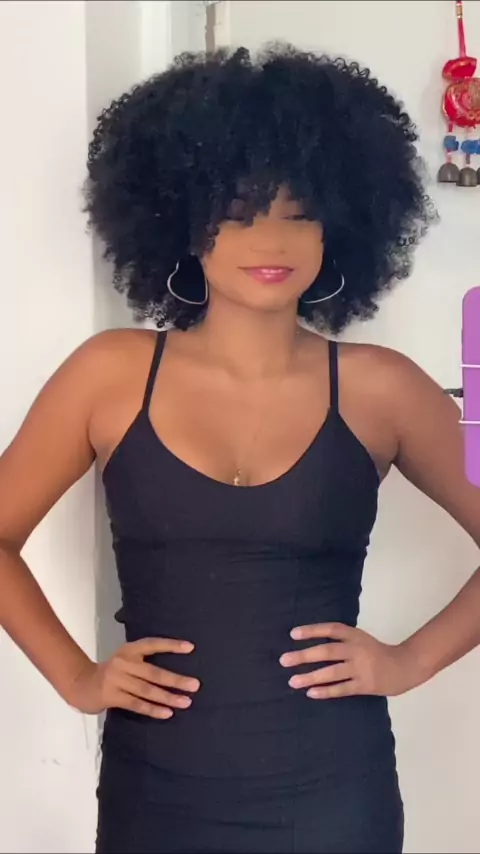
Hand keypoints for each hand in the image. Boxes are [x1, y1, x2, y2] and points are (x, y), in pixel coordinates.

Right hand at [66, 637, 199, 718]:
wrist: (81, 685)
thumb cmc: (110, 673)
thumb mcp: (125, 661)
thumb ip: (142, 663)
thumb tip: (172, 675)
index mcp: (129, 650)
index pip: (152, 644)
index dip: (171, 645)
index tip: (190, 648)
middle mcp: (124, 662)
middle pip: (154, 672)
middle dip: (176, 680)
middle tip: (195, 685)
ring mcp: (117, 679)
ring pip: (147, 690)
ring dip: (168, 697)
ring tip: (185, 702)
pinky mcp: (112, 696)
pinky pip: (137, 704)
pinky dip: (153, 709)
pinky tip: (167, 713)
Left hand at [280, 622, 417, 698]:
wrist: (404, 667)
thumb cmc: (376, 652)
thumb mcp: (360, 639)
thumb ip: (340, 640)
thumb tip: (310, 646)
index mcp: (355, 635)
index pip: (331, 629)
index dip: (312, 630)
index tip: (292, 634)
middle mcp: (357, 650)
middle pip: (327, 651)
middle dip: (304, 656)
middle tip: (284, 660)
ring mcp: (361, 668)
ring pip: (332, 672)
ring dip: (311, 677)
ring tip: (292, 681)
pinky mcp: (365, 685)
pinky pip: (342, 689)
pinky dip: (326, 691)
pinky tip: (311, 693)